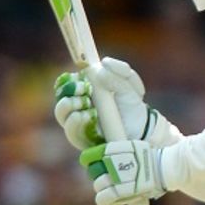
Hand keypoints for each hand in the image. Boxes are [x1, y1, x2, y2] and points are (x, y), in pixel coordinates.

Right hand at [54, 58, 178, 149]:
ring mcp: (80, 125)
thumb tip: (103, 63)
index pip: (65, 85)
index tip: (79, 78)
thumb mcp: (130, 84)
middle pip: (61, 97)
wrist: (143, 128)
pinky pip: (72, 133)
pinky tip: (84, 117)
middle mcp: (78, 108)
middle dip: (67, 93)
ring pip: (62, 116)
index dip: (67, 81)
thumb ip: (120, 70)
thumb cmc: (131, 104)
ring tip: (84, 104)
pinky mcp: (84, 141)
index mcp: (85, 92)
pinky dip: (74, 124)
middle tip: (83, 89)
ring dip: (68, 107)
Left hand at [79, 140, 166, 204]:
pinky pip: (102, 199)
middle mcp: (109, 162)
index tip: (93, 163)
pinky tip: (111, 199)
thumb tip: (104, 157)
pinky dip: (106, 200)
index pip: (88, 157)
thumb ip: (117, 152)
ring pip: (98, 186)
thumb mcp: (133, 147)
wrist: (163, 168)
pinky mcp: (118, 192)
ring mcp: (113, 177)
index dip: (89, 160)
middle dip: (100, 175)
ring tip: (115, 188)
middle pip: (93, 173)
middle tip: (110, 178)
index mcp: (110, 149)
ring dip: (104, 188)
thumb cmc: (151, 158)